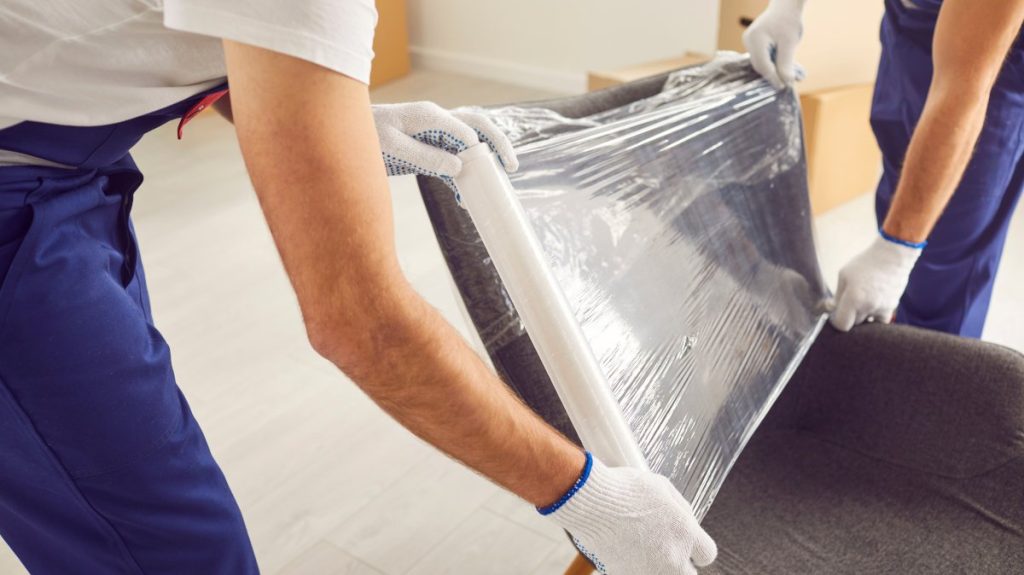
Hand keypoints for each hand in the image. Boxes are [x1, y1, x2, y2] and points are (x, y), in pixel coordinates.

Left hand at [373, 102, 517, 187]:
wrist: (340, 132)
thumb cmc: (362, 136)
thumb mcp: (391, 148)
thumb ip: (425, 156)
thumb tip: (459, 166)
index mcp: (429, 116)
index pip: (466, 129)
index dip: (481, 149)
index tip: (488, 171)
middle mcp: (436, 120)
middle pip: (477, 125)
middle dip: (497, 143)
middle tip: (511, 167)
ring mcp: (433, 132)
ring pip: (469, 141)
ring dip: (484, 161)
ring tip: (493, 185)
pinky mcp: (427, 146)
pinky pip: (453, 157)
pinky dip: (463, 174)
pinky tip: (462, 195)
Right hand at [542, 454, 716, 574]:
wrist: (589, 502)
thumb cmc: (624, 490)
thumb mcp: (662, 487)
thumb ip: (682, 509)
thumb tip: (689, 523)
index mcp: (684, 533)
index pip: (707, 554)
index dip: (698, 548)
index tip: (688, 543)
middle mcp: (670, 558)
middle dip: (681, 563)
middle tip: (666, 549)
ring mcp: (647, 571)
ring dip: (657, 566)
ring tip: (642, 547)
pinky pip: (637, 574)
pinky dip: (634, 566)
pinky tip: (625, 549)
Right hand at [742, 0, 805, 87]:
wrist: (785, 7)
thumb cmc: (788, 21)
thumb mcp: (790, 43)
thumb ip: (786, 63)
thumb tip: (787, 83)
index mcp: (755, 39)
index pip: (762, 65)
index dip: (773, 78)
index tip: (784, 87)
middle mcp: (748, 41)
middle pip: (759, 65)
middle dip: (773, 75)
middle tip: (787, 84)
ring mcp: (748, 42)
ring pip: (760, 63)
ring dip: (773, 70)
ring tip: (788, 76)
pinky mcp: (752, 44)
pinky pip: (761, 58)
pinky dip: (771, 63)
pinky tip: (782, 67)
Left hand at [830, 234, 922, 331]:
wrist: (893, 255)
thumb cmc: (865, 262)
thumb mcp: (844, 275)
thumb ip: (838, 296)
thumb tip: (834, 309)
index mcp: (853, 299)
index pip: (842, 325)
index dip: (837, 321)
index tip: (836, 313)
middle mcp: (868, 306)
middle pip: (854, 323)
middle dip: (850, 316)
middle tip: (850, 302)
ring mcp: (882, 308)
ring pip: (868, 322)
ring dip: (863, 316)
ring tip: (863, 299)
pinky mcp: (892, 307)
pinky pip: (881, 319)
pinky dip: (876, 315)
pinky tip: (873, 302)